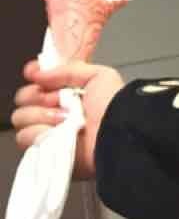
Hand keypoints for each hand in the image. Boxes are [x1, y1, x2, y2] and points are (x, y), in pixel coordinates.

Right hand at [11, 60, 124, 179]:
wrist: (116, 133)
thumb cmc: (113, 105)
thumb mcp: (99, 76)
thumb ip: (69, 70)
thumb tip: (38, 73)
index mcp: (69, 92)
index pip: (39, 81)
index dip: (35, 76)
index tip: (35, 74)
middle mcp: (56, 110)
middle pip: (25, 98)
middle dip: (36, 95)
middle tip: (56, 100)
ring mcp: (48, 129)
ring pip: (22, 117)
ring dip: (41, 115)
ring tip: (64, 118)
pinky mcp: (44, 148)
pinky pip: (25, 136)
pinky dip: (39, 132)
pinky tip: (58, 131)